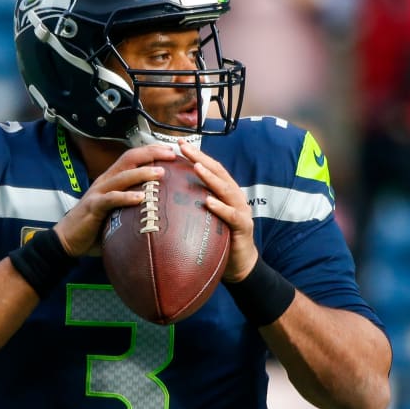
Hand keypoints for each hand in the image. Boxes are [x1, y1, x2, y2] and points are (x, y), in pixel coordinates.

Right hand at [51, 144, 176, 256]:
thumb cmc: (95, 226)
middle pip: (129, 159)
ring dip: (142, 173)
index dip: (151, 151)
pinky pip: (111, 199)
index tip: (170, 150)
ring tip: (160, 172)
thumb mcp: (117, 211)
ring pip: (122, 176)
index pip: (132, 157)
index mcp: (112, 179)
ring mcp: (98, 192)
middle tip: (171, 154)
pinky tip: (140, 198)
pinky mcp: (93, 207)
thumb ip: (134, 206)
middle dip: (151, 154)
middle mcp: (105, 181)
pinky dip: (125, 197)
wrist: (68, 239)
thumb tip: (159, 209)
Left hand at [179, 140, 257, 281]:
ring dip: (210, 177)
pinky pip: (232, 215)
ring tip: (196, 167)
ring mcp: (241, 210)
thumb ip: (193, 204)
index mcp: (225, 192)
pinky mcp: (243, 226)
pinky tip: (208, 201)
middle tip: (183, 147)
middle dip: (200, 157)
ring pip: (226, 189)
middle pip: (218, 172)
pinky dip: (220, 207)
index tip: (178, 144)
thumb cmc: (219, 239)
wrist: (239, 264)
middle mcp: (235, 196)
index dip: (196, 154)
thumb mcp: (204, 218)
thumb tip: (166, 194)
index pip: (210, 168)